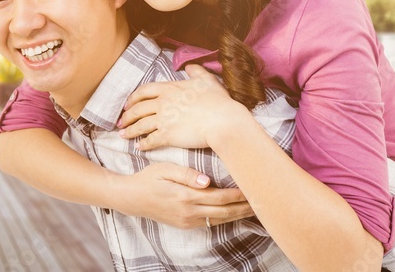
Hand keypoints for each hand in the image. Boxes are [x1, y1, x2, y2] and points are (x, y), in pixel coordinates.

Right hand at [117, 162, 253, 228]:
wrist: (131, 198)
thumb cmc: (148, 178)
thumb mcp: (164, 169)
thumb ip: (187, 174)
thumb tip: (208, 181)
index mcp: (185, 196)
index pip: (220, 197)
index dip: (238, 194)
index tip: (253, 188)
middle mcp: (189, 212)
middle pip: (225, 211)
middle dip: (245, 207)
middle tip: (263, 201)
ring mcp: (187, 221)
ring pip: (220, 219)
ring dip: (238, 215)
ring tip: (255, 208)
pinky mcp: (185, 224)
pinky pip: (210, 222)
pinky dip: (225, 218)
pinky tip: (234, 213)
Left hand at [118, 64, 248, 150]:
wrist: (224, 121)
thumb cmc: (218, 101)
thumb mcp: (207, 81)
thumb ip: (196, 72)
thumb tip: (190, 66)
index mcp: (170, 88)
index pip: (144, 91)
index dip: (133, 98)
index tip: (127, 104)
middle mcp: (163, 102)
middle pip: (138, 109)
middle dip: (127, 116)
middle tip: (120, 122)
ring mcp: (164, 119)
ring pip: (141, 125)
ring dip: (130, 131)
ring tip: (123, 136)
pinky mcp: (168, 135)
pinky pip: (150, 140)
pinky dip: (143, 144)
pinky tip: (139, 147)